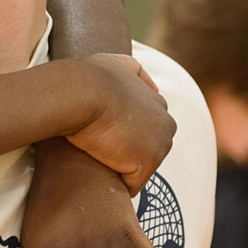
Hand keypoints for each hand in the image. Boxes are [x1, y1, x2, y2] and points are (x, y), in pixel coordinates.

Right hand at [64, 54, 174, 194]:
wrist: (80, 93)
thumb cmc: (90, 77)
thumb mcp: (116, 63)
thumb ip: (136, 71)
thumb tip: (153, 87)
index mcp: (158, 104)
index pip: (146, 127)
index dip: (122, 131)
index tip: (101, 131)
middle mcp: (166, 124)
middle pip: (146, 149)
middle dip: (125, 152)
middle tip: (96, 147)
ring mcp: (159, 145)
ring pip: (139, 167)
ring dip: (119, 167)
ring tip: (94, 160)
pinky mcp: (146, 163)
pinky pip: (132, 184)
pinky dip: (116, 182)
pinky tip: (97, 172)